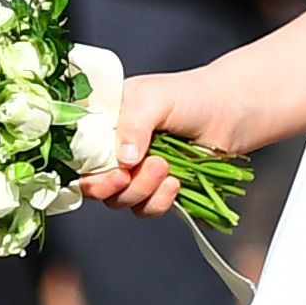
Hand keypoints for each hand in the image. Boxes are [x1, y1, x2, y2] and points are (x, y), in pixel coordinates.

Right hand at [80, 66, 230, 217]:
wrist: (231, 112)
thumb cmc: (191, 96)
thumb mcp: (155, 98)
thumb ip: (134, 124)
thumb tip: (123, 159)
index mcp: (102, 122)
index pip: (74, 151)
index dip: (82, 165)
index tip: (104, 165)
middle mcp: (113, 148)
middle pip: (91, 182)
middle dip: (108, 184)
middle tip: (127, 174)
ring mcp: (134, 171)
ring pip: (118, 199)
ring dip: (140, 189)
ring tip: (164, 166)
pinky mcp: (156, 189)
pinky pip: (145, 208)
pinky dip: (158, 201)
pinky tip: (175, 182)